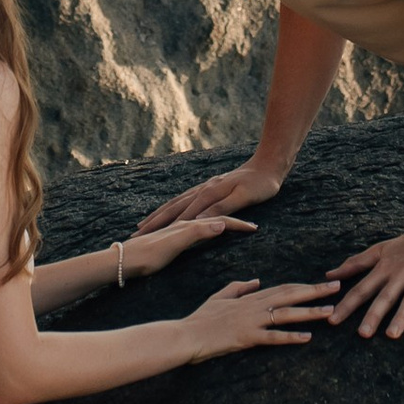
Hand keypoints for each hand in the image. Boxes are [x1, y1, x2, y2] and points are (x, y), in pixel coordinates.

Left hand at [121, 211, 258, 281]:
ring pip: (200, 223)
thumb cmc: (146, 255)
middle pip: (211, 220)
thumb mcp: (174, 244)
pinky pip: (190, 231)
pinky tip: (197, 234)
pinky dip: (201, 229)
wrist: (121, 261)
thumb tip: (221, 224)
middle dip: (231, 223)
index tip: (254, 228)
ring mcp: (173, 232)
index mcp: (186, 225)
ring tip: (230, 226)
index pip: (218, 221)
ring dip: (217, 224)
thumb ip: (197, 232)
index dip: (237, 225)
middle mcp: (181, 225)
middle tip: (249, 225)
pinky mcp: (167, 241)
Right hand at [136, 158, 282, 233]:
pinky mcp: (208, 187)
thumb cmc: (260, 185)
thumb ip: (221, 208)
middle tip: (135, 234)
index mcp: (209, 194)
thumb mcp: (244, 198)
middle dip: (154, 221)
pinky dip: (171, 207)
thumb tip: (199, 220)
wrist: (268, 164)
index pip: (181, 214)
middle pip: (173, 207)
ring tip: (143, 223)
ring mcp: (204, 187)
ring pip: (176, 202)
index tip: (146, 238)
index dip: (163, 227)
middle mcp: (202, 190)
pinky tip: (168, 211)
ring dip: (159, 213)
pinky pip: (183, 199)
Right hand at [180, 274, 339, 360]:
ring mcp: (252, 321)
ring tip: (330, 311)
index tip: (321, 283)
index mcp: (250, 297)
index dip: (303, 285)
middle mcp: (254, 306)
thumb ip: (238, 287)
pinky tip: (307, 337)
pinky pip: (273, 337)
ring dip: (310, 312)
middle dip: (315, 291)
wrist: (187, 335)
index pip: (282, 288)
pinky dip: (291, 336)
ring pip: (287, 314)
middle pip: (290, 295)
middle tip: (337, 288)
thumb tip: (255, 280)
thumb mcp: (220, 296)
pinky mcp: (247, 337)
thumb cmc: (201, 318)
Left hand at [328, 219, 403, 338]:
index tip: (332, 320)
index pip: (362, 289)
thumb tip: (329, 275)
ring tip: (392, 334)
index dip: (347, 304)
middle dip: (373, 315)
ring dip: (401, 316)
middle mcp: (402, 274)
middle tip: (362, 334)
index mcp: (386, 268)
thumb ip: (356, 262)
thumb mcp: (381, 249)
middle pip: (385, 297)